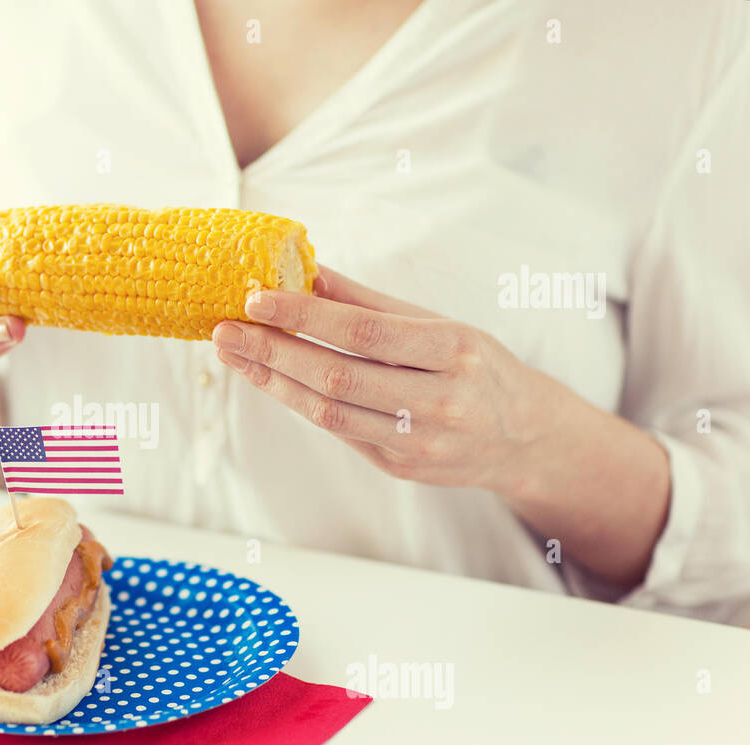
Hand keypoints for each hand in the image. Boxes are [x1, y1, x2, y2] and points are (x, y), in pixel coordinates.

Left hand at [211, 267, 561, 494]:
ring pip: (329, 413)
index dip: (305, 316)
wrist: (524, 437)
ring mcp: (418, 442)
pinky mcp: (400, 468)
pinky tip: (271, 378)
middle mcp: (439, 402)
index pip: (365, 332)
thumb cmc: (476, 366)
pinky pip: (338, 432)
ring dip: (273, 381)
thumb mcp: (438, 323)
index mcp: (455, 351)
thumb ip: (368, 302)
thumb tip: (306, 271)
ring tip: (234, 353)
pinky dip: (299, 402)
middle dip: (273, 352)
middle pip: (337, 378)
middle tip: (225, 330)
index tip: (256, 299)